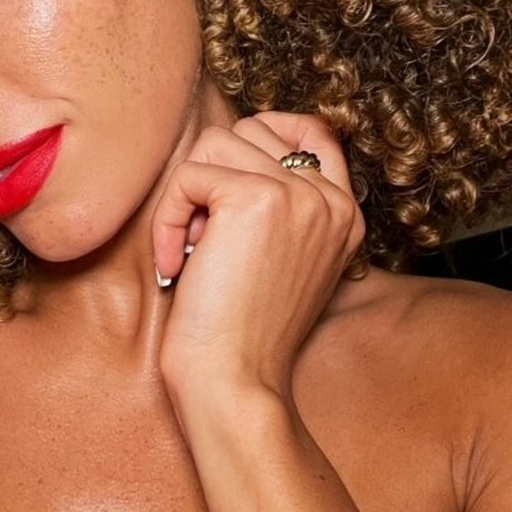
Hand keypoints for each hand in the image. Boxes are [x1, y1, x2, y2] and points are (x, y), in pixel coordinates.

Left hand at [151, 112, 363, 411]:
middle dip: (214, 172)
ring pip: (216, 143)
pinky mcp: (256, 199)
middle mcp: (330, 199)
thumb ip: (277, 205)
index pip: (312, 130)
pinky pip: (188, 175)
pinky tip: (177, 263)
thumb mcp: (278, 258)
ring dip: (186, 195)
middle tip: (205, 237)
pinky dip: (167, 218)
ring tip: (191, 250)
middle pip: (252, 129)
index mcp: (344, 213)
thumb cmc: (240, 332)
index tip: (224, 180)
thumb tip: (228, 148)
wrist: (235, 383)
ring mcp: (298, 195)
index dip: (262, 136)